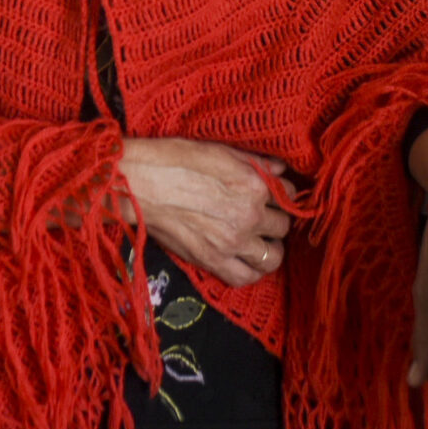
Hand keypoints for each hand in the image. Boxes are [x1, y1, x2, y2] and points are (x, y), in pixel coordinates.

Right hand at [118, 137, 296, 287]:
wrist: (140, 184)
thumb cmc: (175, 160)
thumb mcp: (220, 151)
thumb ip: (255, 162)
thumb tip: (278, 169)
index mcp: (254, 185)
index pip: (288, 194)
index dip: (280, 194)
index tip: (270, 195)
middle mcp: (249, 216)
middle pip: (282, 226)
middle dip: (274, 220)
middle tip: (262, 217)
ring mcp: (233, 242)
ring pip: (271, 257)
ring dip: (268, 249)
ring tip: (258, 242)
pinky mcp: (212, 261)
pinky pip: (245, 277)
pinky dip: (251, 272)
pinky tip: (246, 261)